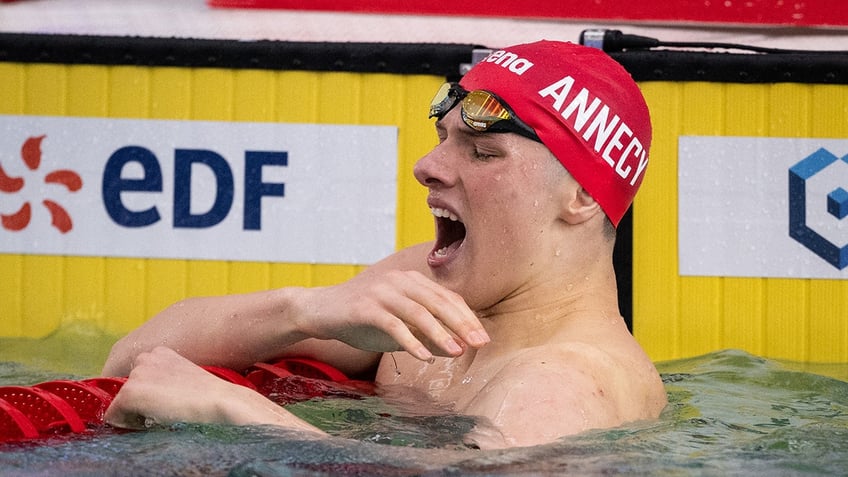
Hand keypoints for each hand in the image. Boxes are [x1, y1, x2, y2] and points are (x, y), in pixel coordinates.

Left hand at [104, 347, 309, 429]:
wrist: (224, 402)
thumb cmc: (216, 395)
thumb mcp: (190, 377)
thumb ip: (170, 378)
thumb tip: (158, 397)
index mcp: (163, 351)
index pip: (138, 377)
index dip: (149, 395)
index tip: (168, 403)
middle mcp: (146, 356)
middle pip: (126, 388)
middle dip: (139, 401)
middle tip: (168, 409)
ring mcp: (137, 374)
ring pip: (120, 403)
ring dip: (136, 412)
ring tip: (167, 413)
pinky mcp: (130, 392)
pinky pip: (114, 416)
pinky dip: (130, 424)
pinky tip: (158, 419)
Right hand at [294, 269, 489, 361]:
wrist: (320, 311)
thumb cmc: (363, 319)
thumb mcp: (399, 327)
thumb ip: (426, 334)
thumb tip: (457, 349)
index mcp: (411, 280)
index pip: (447, 297)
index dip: (467, 317)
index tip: (483, 338)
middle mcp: (399, 281)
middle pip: (438, 302)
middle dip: (462, 324)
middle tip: (479, 344)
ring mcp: (382, 292)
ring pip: (418, 312)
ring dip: (440, 333)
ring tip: (457, 352)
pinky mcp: (365, 307)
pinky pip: (393, 325)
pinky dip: (410, 341)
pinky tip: (424, 357)